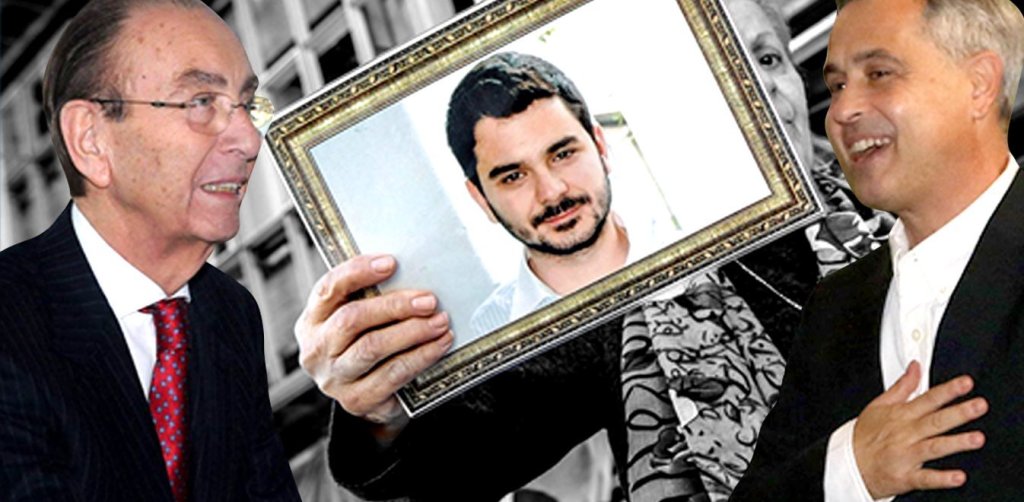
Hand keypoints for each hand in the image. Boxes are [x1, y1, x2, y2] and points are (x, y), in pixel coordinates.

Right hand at [295, 255, 452, 440]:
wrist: (369, 397)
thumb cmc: (366, 344)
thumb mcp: (360, 319)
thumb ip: (371, 297)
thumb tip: (411, 270)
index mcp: (313, 320)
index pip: (328, 289)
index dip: (358, 272)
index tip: (391, 263)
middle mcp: (316, 351)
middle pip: (352, 319)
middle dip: (395, 306)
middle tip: (429, 300)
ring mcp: (334, 379)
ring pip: (372, 348)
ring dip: (412, 332)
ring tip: (440, 322)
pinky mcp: (357, 400)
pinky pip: (393, 375)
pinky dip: (421, 357)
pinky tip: (439, 346)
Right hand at [853, 361, 987, 498]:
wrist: (849, 465)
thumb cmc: (864, 436)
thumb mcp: (878, 405)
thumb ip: (902, 386)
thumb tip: (915, 367)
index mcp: (901, 415)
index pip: (928, 399)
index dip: (948, 390)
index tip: (965, 383)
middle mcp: (906, 434)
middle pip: (935, 421)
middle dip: (958, 413)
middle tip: (979, 406)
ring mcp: (906, 455)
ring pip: (934, 447)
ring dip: (955, 443)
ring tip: (977, 438)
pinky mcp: (906, 477)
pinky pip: (925, 478)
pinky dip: (941, 478)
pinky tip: (957, 476)